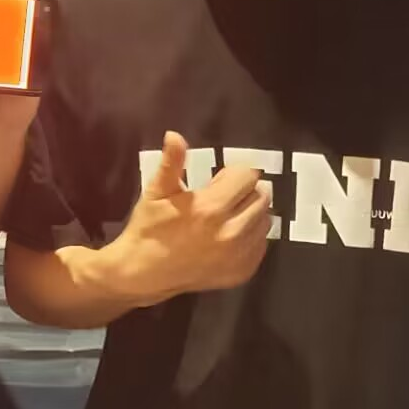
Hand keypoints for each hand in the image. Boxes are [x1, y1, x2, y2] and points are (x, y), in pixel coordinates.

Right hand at [101, 131, 271, 306]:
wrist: (143, 274)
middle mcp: (231, 232)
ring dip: (251, 213)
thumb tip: (174, 134)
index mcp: (211, 208)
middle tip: (225, 197)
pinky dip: (251, 237)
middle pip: (262, 197)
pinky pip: (261, 245)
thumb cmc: (149, 228)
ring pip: (265, 221)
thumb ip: (172, 163)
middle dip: (246, 191)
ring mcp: (239, 255)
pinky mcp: (242, 272)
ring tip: (229, 216)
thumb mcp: (157, 192)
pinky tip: (231, 236)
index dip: (233, 174)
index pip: (247, 176)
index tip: (218, 181)